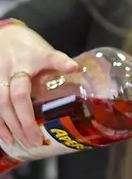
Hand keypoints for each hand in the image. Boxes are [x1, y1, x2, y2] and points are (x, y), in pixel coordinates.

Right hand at [0, 24, 77, 147]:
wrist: (3, 36)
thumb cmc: (29, 48)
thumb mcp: (46, 52)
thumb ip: (59, 64)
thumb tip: (77, 71)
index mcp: (31, 59)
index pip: (49, 61)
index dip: (61, 64)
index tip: (72, 68)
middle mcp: (11, 69)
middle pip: (16, 97)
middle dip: (25, 121)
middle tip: (36, 140)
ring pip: (0, 105)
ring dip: (9, 126)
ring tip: (21, 143)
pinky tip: (5, 138)